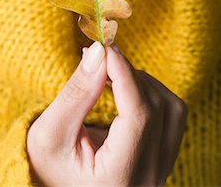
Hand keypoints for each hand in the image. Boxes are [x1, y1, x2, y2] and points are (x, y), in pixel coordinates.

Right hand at [26, 42, 186, 186]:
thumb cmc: (48, 168)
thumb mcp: (49, 133)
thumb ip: (76, 93)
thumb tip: (99, 52)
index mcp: (119, 179)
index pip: (138, 116)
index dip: (125, 74)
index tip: (106, 47)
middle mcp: (149, 179)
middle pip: (156, 108)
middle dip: (129, 73)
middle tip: (102, 55)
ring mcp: (161, 171)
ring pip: (172, 109)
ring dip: (144, 83)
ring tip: (113, 74)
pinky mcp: (163, 159)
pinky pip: (172, 116)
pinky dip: (151, 94)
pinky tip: (126, 90)